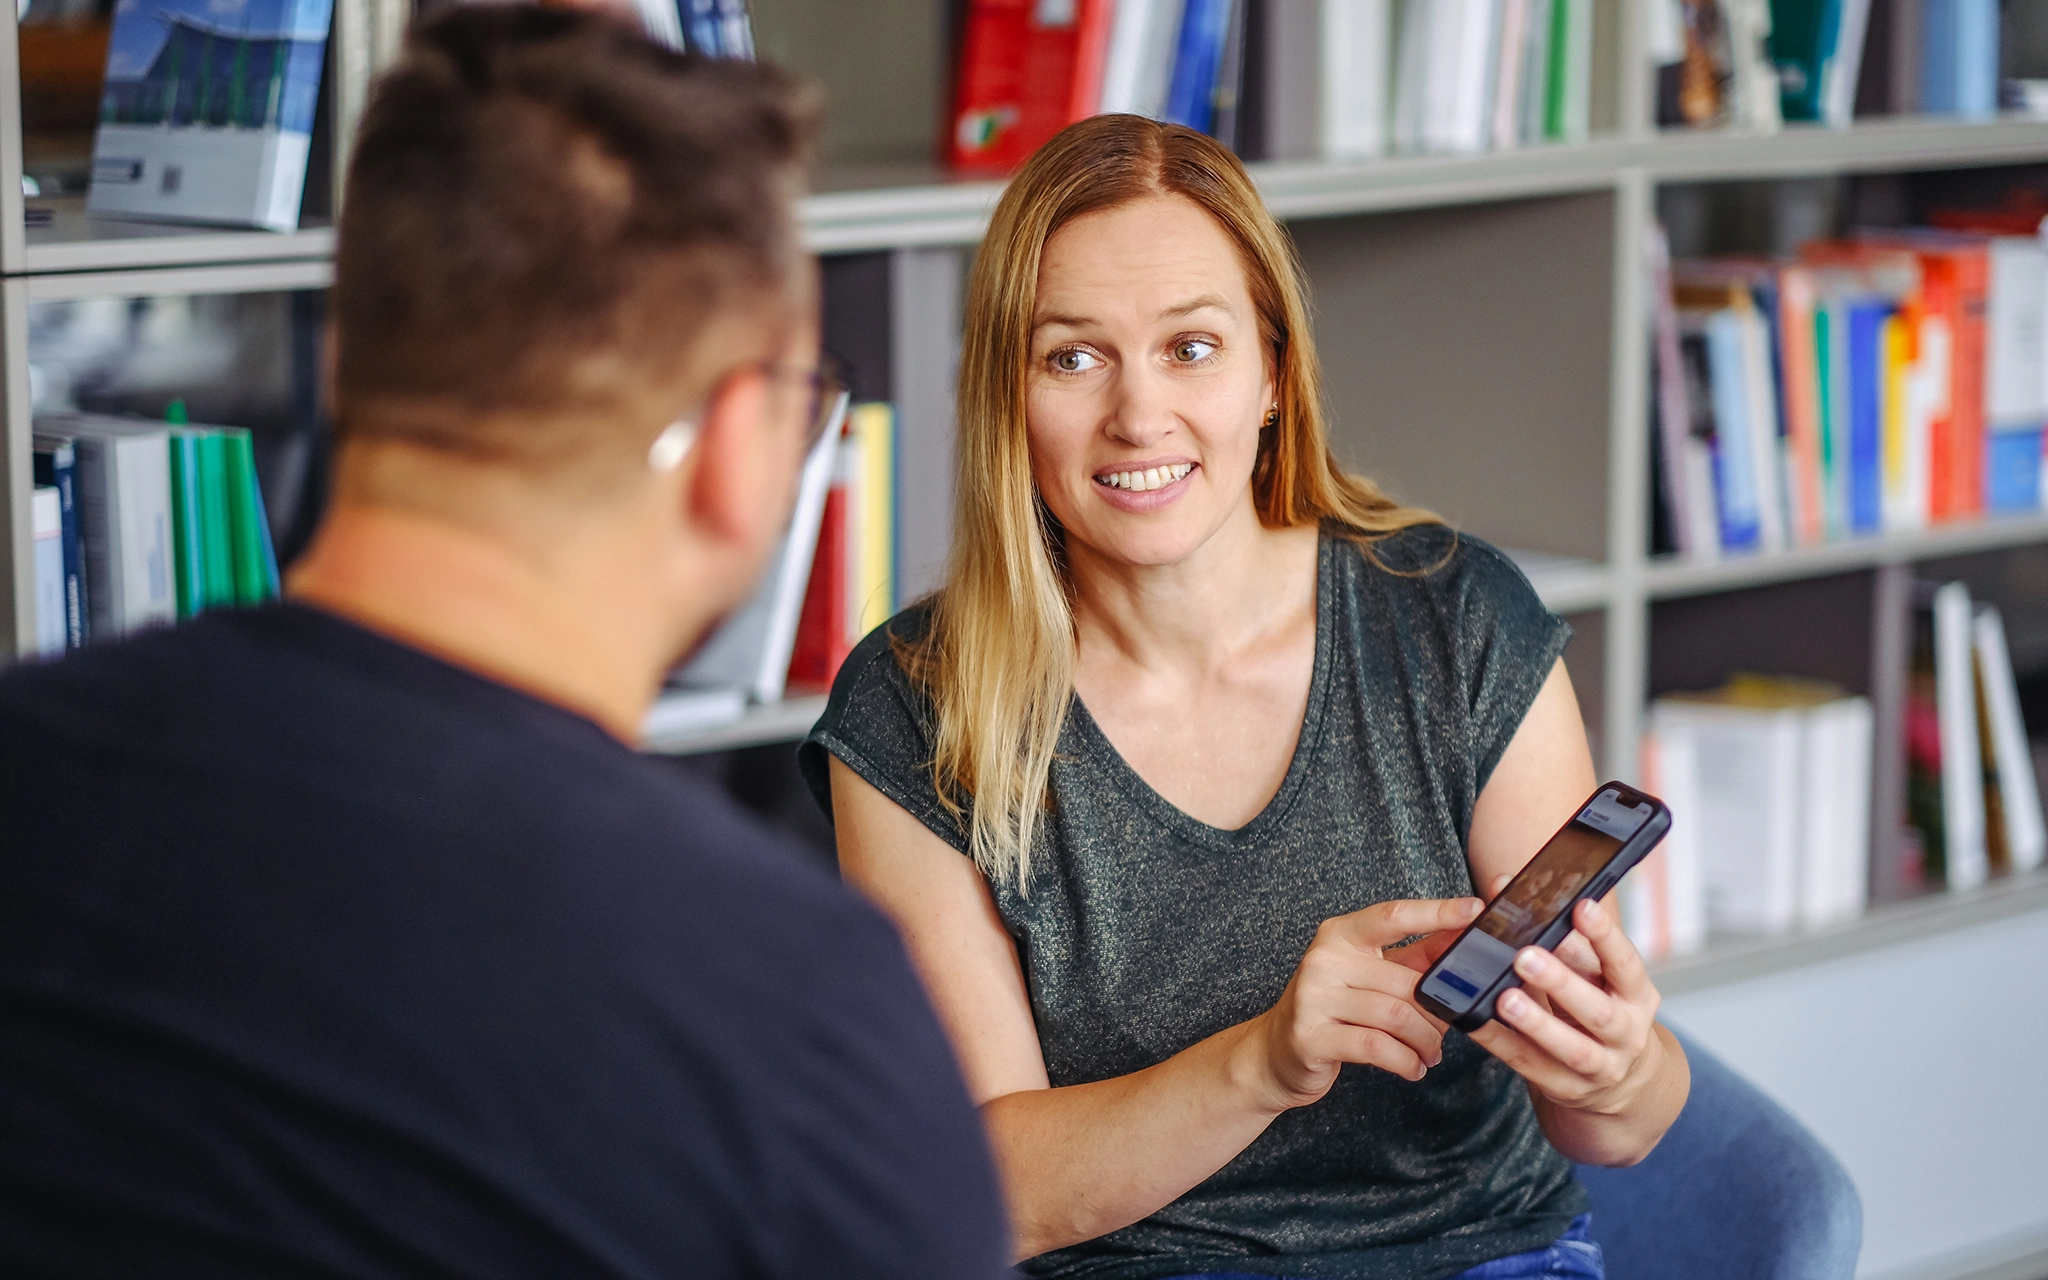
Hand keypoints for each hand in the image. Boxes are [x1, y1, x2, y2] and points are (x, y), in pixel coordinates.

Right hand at [1247, 897, 1483, 1112]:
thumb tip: (1466, 936)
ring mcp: (1313, 997)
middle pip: (1406, 982)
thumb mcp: (1370, 974)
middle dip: (1437, 1013)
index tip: (1475, 909)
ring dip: (1425, 1042)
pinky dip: (1405, 1062)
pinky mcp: (1311, 1037)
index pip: (1393, 916)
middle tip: (1447, 1031)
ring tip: (1430, 1054)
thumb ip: (1416, 956)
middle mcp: (1324, 959)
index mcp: (1340, 935)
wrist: (1276, 1051)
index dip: (1437, 912)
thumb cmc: (1333, 1008)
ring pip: (1396, 1016)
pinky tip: (1412, 1068)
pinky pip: (1377, 1047)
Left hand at [1468, 879, 1665, 1117]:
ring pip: (1571, 1048)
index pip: (1625, 963)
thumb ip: (1561, 938)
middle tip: (1526, 955)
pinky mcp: (1568, 1088)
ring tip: (1504, 998)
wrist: (1621, 1081)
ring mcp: (1601, 1067)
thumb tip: (1505, 887)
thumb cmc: (1598, 1005)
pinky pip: (1531, 1067)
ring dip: (1536, 1023)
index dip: (1605, 936)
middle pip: (1598, 1011)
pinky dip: (1501, 1045)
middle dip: (1562, 982)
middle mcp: (1626, 1034)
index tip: (1581, 906)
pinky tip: (1476, 1024)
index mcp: (1637, 995)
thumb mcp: (1594, 975)